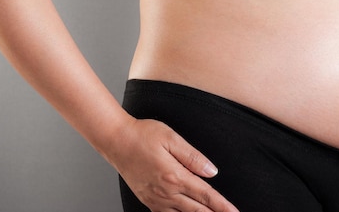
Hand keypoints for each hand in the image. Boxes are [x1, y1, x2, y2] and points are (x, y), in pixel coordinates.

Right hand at [110, 118, 238, 211]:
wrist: (116, 140)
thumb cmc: (142, 135)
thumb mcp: (171, 139)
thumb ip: (193, 157)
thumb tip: (212, 171)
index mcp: (175, 176)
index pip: (206, 195)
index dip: (223, 206)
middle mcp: (166, 192)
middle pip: (197, 211)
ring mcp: (155, 199)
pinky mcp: (147, 200)